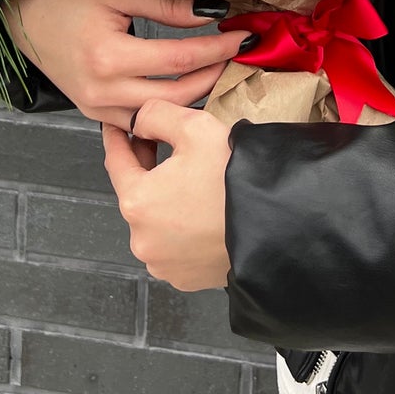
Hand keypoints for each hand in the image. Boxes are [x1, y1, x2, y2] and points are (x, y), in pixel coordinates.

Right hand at [3, 0, 254, 131]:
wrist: (25, 19)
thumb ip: (166, 3)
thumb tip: (213, 11)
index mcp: (108, 57)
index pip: (180, 60)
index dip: (218, 48)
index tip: (245, 35)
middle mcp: (103, 92)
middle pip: (179, 95)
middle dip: (215, 74)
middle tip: (240, 54)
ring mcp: (98, 110)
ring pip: (164, 114)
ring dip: (198, 94)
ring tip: (221, 68)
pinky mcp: (96, 116)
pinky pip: (142, 120)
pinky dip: (170, 108)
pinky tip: (192, 88)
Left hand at [103, 100, 232, 289]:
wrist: (279, 225)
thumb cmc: (236, 178)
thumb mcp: (196, 127)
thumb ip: (156, 115)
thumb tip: (139, 121)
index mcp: (137, 201)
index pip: (115, 160)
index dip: (117, 138)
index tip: (117, 127)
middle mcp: (142, 239)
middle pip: (138, 192)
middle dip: (149, 169)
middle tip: (168, 146)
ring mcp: (163, 263)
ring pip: (156, 221)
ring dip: (167, 202)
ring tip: (196, 184)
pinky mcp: (185, 278)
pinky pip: (175, 246)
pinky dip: (183, 229)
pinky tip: (205, 213)